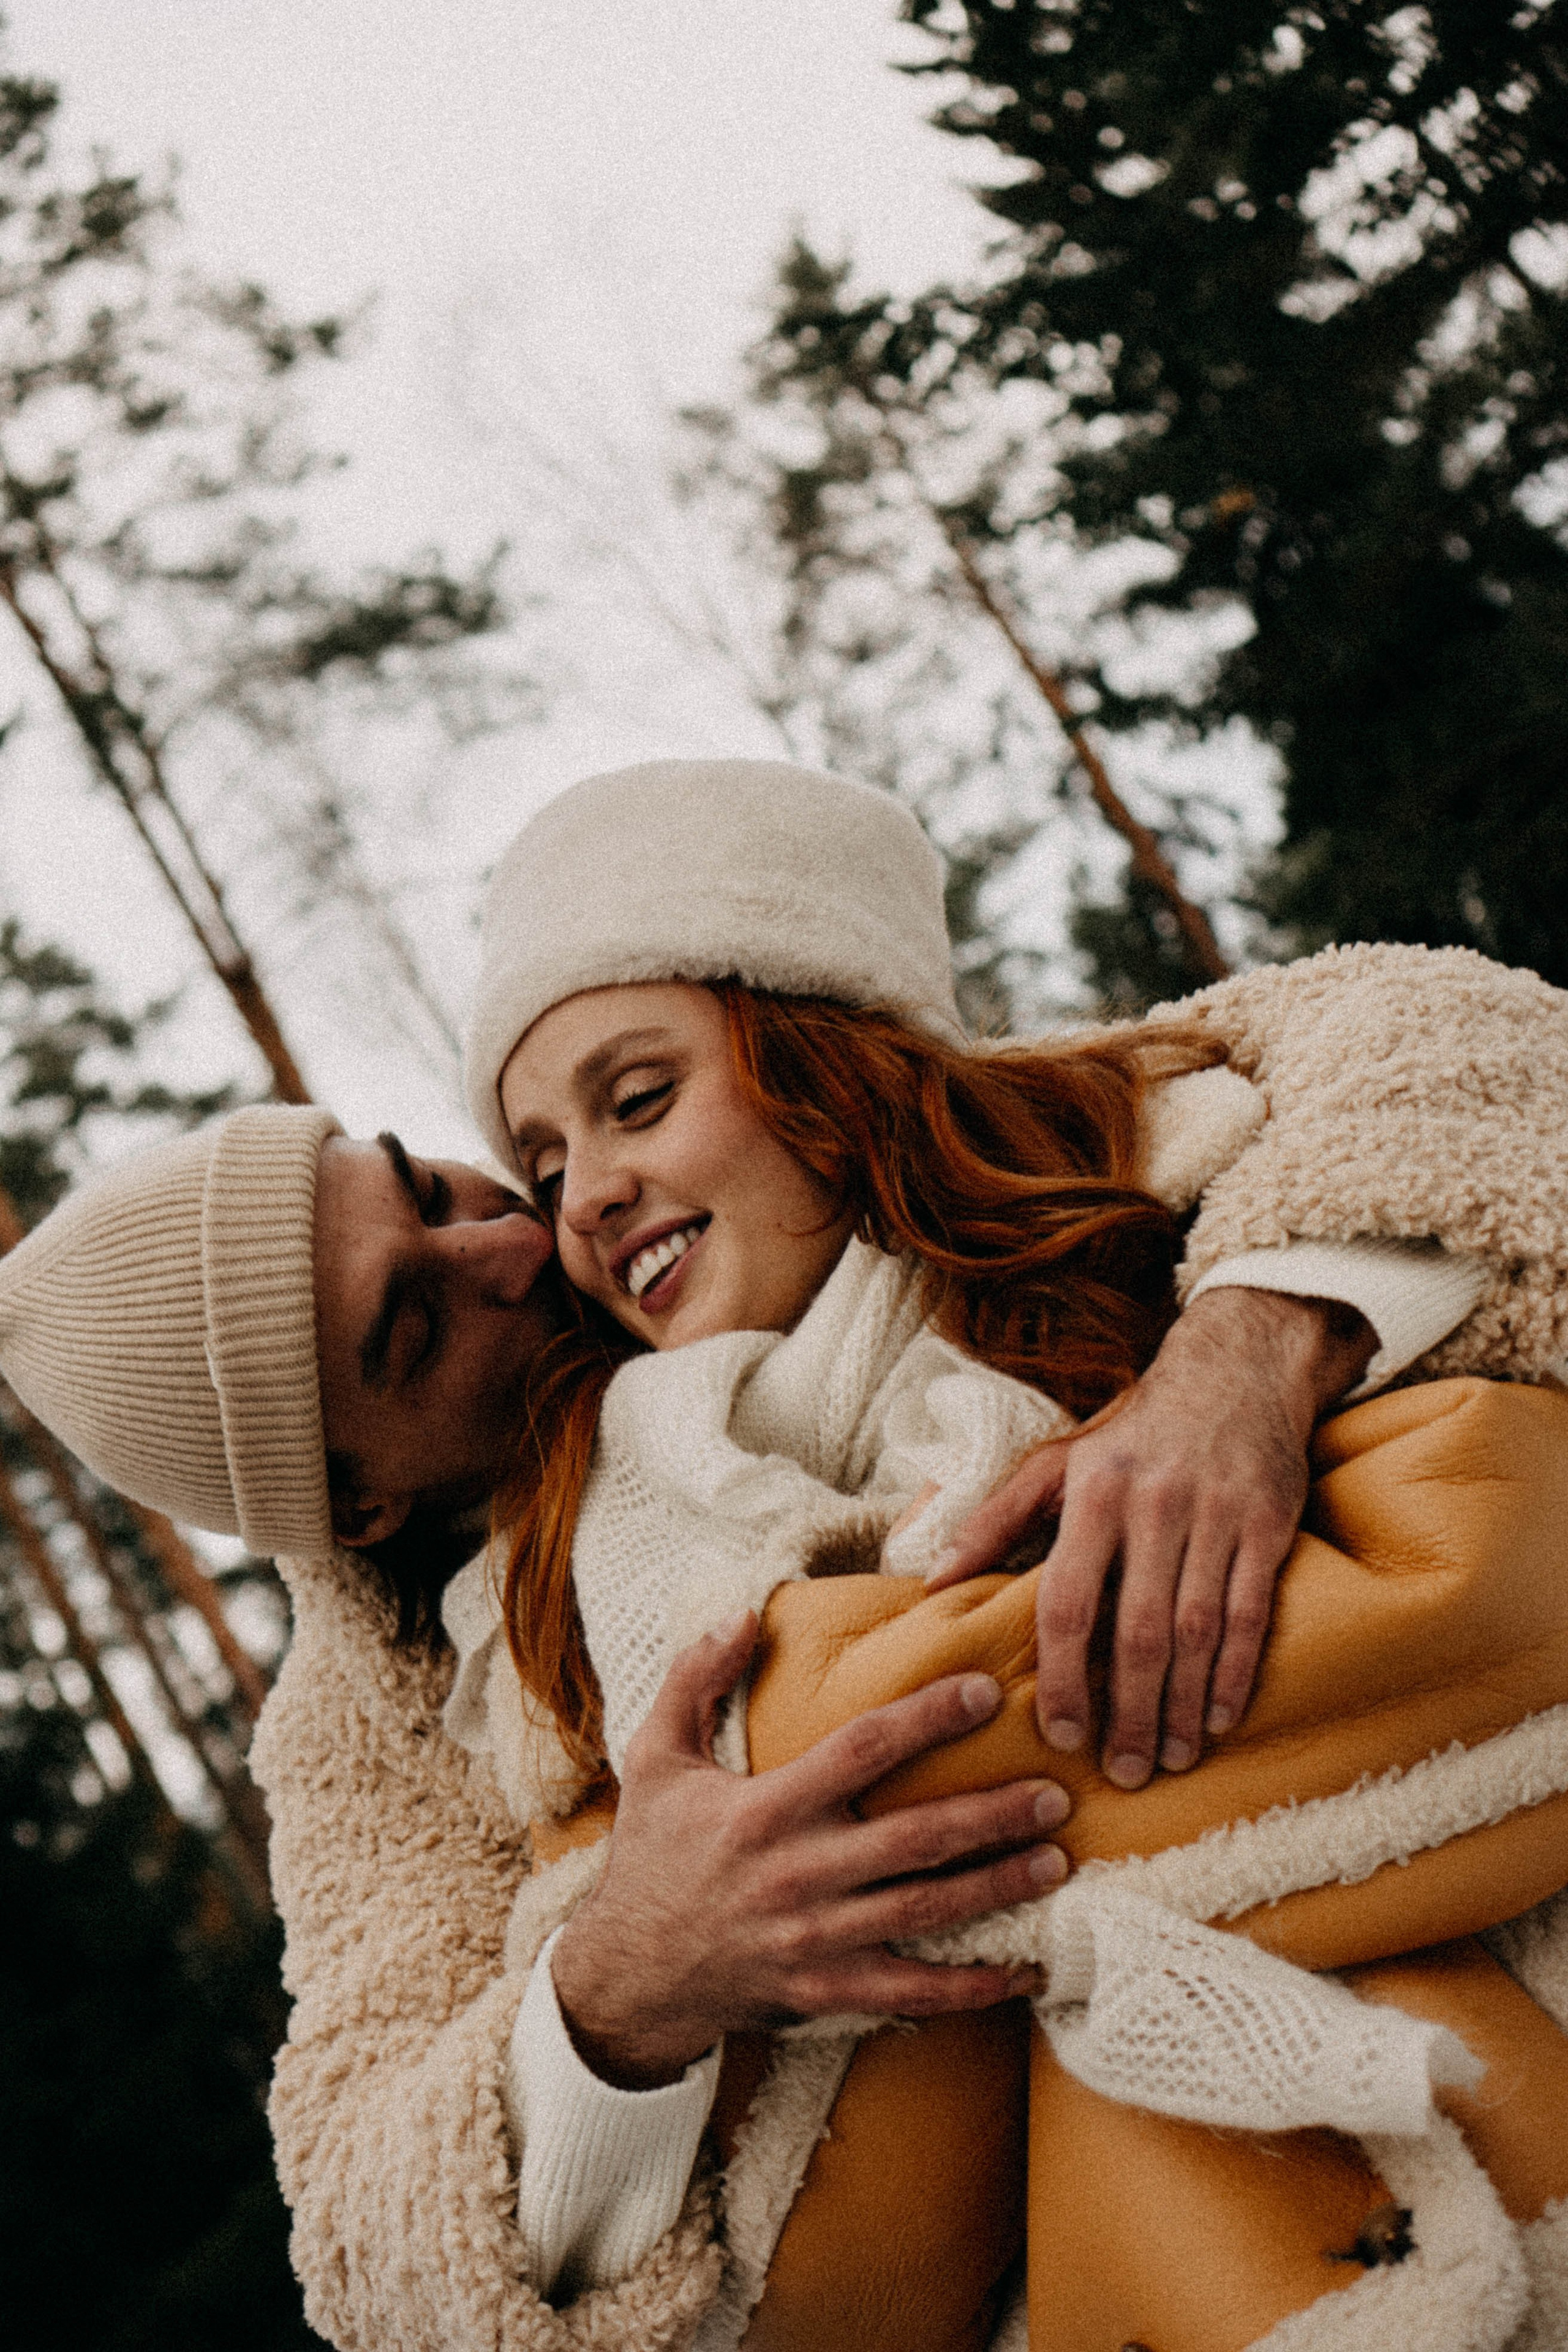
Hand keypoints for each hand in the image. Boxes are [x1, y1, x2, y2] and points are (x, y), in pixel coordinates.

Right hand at [549, 1611, 1070, 2087]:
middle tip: (1055, 1792)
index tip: (984, 1690)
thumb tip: (743, 1614)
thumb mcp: (654, 1757)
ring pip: (927, 1911)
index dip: (927, 1718)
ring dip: (998, 1886)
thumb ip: (694, 1679)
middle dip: (992, 1815)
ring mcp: (817, 1940)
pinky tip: (1026, 1971)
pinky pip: (914, 1993)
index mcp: (764, 1810)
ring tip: (1058, 1861)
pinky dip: (973, 1986)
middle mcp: (798, 1874)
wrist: (628, 1973)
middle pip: (915, 1838)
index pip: (860, 1751)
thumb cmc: (652, 1855)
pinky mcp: (827, 1992)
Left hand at [926, 1288, 1376, 1791]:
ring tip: (1171, 1760)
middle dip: (1130, 1712)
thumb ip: (992, 1521)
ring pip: (1197, 1632)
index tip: (1062, 1735)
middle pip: (1137, 1631)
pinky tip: (1220, 1718)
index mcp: (1092, 1494)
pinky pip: (1251, 1614)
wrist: (1233, 1371)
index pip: (1068, 1602)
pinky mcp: (1267, 1524)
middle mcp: (1153, 1505)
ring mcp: (1215, 1515)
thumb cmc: (1131, 1434)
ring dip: (1184, 1706)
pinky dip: (1236, 1673)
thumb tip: (929, 1578)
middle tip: (1124, 1773)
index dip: (1064, 1676)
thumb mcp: (1055, 1464)